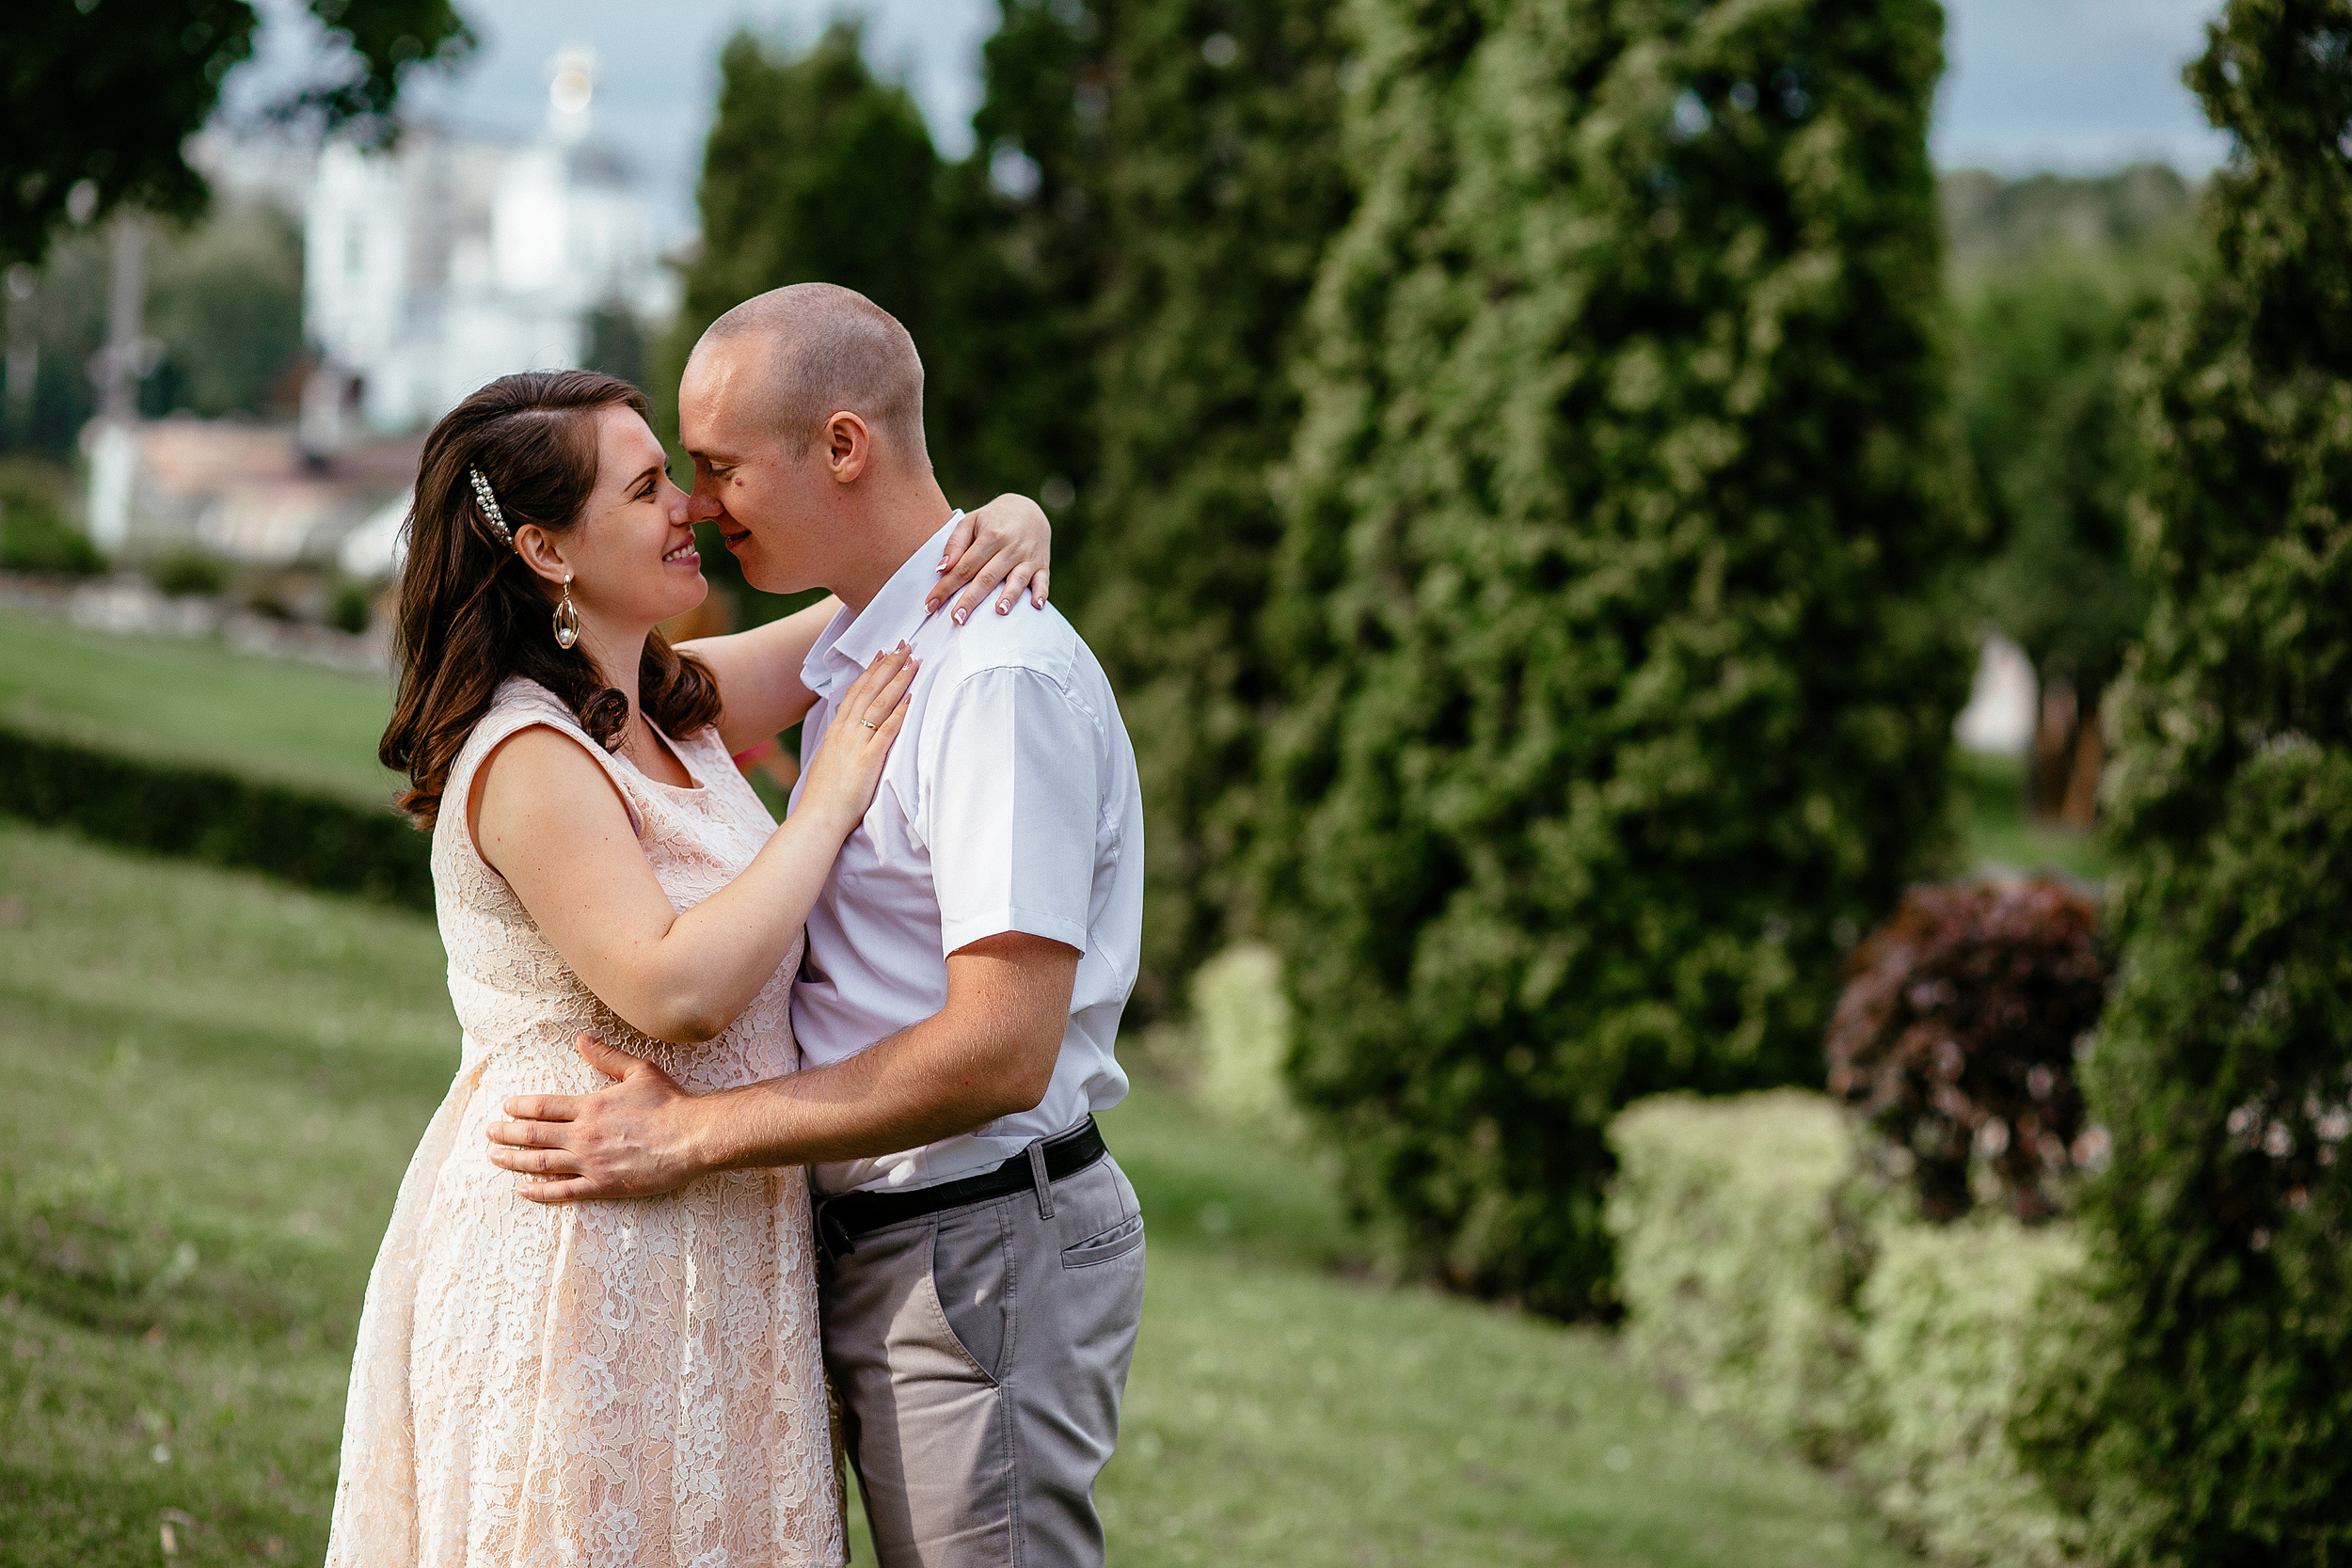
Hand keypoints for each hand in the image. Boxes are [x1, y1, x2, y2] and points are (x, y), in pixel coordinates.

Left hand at [486, 1037, 706, 1201]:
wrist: (693, 1137)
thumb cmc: (670, 1103)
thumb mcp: (639, 1071)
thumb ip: (607, 1057)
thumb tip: (582, 1040)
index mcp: (590, 1105)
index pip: (543, 1106)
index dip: (520, 1106)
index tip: (506, 1107)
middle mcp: (583, 1135)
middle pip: (533, 1134)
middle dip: (506, 1133)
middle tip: (489, 1133)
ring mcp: (590, 1163)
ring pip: (541, 1163)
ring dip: (514, 1160)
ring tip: (495, 1158)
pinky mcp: (603, 1185)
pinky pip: (563, 1192)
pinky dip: (539, 1192)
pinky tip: (523, 1190)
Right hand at [797, 643, 914, 833]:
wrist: (818, 818)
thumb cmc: (825, 798)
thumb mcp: (830, 763)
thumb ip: (841, 747)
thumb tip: (850, 739)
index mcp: (836, 732)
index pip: (855, 693)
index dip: (871, 672)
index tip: (883, 654)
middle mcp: (845, 732)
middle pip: (869, 690)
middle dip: (888, 666)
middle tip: (904, 646)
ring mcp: (856, 743)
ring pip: (879, 704)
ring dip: (897, 681)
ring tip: (913, 662)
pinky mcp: (868, 759)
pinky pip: (887, 730)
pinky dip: (900, 712)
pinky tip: (911, 697)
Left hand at [926, 494, 1051, 621]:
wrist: (1029, 509)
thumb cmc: (993, 519)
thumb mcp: (971, 521)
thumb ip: (955, 544)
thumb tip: (942, 568)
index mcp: (990, 536)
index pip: (964, 567)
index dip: (946, 586)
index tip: (931, 604)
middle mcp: (1010, 548)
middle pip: (987, 577)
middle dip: (971, 599)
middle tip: (957, 618)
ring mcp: (1028, 557)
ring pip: (1017, 579)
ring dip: (1009, 596)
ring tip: (999, 612)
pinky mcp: (1042, 565)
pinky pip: (1043, 580)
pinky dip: (1041, 593)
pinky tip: (1035, 605)